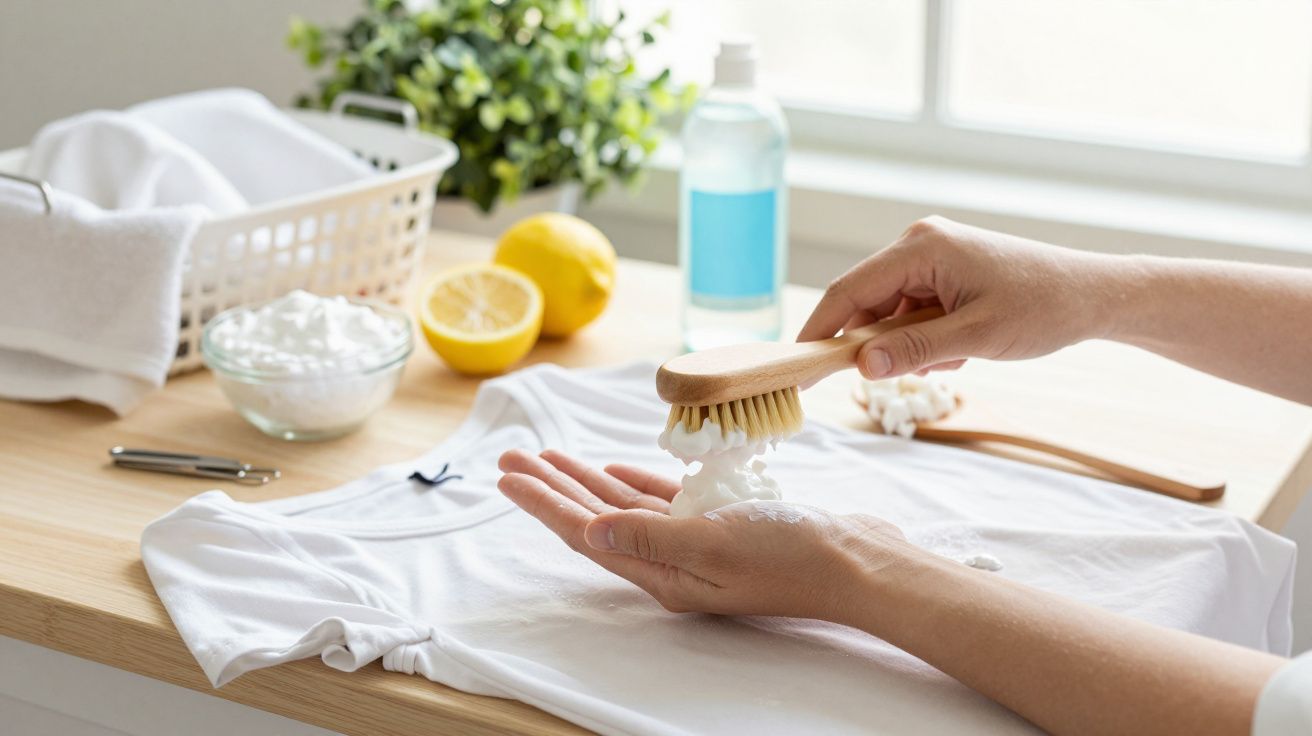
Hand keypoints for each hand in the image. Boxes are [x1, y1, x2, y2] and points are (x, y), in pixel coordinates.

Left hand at [496, 448, 909, 621]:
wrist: (858, 562)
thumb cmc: (792, 553)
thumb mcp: (714, 543)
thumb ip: (648, 535)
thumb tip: (587, 532)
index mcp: (663, 572)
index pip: (585, 533)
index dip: (543, 504)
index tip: (507, 477)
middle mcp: (672, 561)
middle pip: (595, 519)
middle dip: (551, 488)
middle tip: (510, 459)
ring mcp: (697, 543)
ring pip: (625, 507)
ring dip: (585, 480)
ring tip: (548, 457)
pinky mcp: (722, 524)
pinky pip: (665, 501)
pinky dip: (637, 482)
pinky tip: (613, 469)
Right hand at [798, 216, 1116, 378]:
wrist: (1094, 295)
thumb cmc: (1043, 308)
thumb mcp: (975, 337)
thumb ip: (912, 351)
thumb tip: (859, 366)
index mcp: (920, 247)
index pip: (847, 291)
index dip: (819, 332)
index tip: (797, 369)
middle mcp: (919, 243)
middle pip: (864, 301)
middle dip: (874, 343)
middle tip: (893, 376)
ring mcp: (932, 256)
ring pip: (889, 311)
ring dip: (906, 344)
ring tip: (953, 358)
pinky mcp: (944, 272)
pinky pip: (911, 311)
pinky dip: (924, 337)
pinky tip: (959, 349)